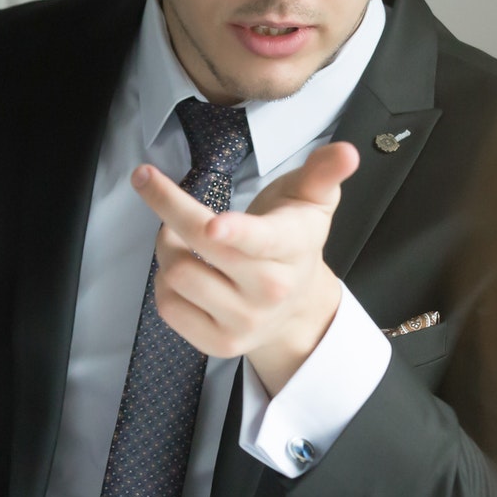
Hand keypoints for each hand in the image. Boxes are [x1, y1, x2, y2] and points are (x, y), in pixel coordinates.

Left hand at [134, 139, 358, 394]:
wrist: (296, 307)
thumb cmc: (293, 239)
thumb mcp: (312, 200)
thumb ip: (323, 172)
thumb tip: (347, 152)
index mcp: (293, 248)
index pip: (262, 240)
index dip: (236, 232)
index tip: (213, 225)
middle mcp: (270, 290)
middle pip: (201, 246)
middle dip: (167, 205)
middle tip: (149, 181)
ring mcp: (244, 321)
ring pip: (177, 274)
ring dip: (166, 247)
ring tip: (181, 237)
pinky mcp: (218, 344)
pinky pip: (169, 307)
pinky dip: (165, 283)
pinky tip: (185, 270)